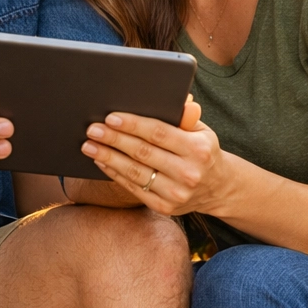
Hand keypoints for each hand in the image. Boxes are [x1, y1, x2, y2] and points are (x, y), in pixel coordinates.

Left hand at [80, 97, 228, 215]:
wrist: (218, 188)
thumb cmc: (202, 150)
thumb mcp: (201, 131)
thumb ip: (186, 116)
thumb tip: (180, 98)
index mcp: (198, 149)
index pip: (158, 133)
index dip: (132, 125)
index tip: (110, 117)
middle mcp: (188, 173)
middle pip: (142, 153)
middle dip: (114, 139)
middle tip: (92, 129)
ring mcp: (176, 193)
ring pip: (135, 172)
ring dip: (108, 157)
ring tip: (89, 146)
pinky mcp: (165, 208)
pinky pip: (134, 188)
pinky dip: (115, 173)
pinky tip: (102, 161)